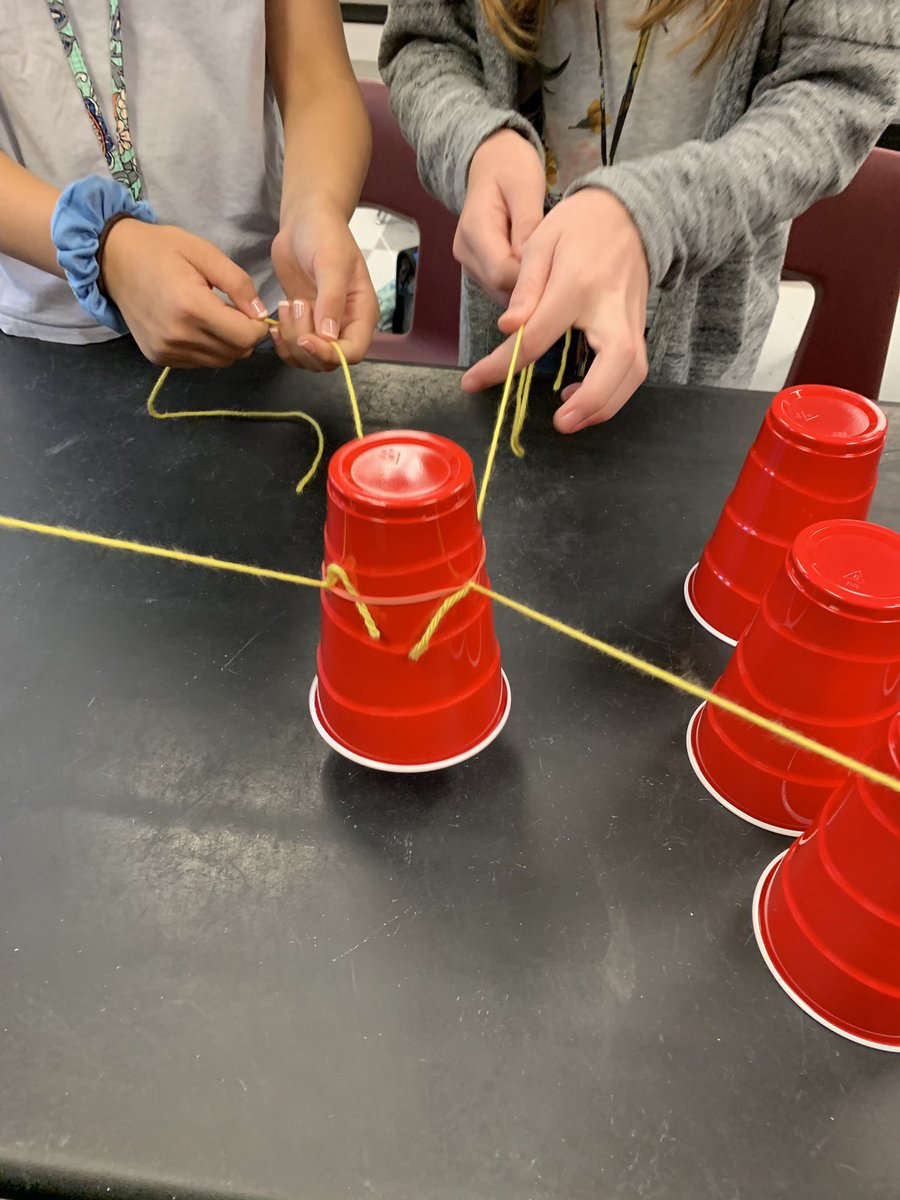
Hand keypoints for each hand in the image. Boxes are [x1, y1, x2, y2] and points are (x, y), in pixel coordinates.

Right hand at [100, 220, 269, 367]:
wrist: (112, 259)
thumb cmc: (161, 249)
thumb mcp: (204, 252)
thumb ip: (238, 283)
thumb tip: (261, 314)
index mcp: (191, 306)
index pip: (245, 337)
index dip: (258, 326)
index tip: (253, 311)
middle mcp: (178, 336)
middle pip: (236, 353)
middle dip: (244, 335)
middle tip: (234, 311)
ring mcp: (166, 350)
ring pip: (221, 361)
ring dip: (227, 343)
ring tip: (213, 316)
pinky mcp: (159, 358)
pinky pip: (200, 362)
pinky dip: (207, 348)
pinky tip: (196, 326)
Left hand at [270, 207, 377, 370]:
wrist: (305, 220)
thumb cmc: (325, 234)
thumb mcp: (332, 263)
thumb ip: (332, 299)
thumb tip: (329, 336)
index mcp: (361, 314)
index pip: (352, 352)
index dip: (330, 354)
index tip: (306, 339)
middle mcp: (345, 325)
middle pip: (328, 360)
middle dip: (305, 343)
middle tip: (296, 306)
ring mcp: (323, 326)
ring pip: (308, 358)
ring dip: (291, 340)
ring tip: (287, 306)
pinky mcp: (303, 322)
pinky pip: (293, 349)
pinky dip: (282, 342)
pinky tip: (278, 320)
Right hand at [454, 129, 545, 306]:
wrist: (490, 160)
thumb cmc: (511, 167)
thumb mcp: (526, 186)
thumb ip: (528, 225)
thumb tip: (531, 263)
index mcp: (474, 229)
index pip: (501, 273)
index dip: (530, 280)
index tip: (558, 271)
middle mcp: (465, 251)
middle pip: (500, 287)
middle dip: (530, 286)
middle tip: (561, 272)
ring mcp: (468, 261)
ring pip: (500, 291)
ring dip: (526, 287)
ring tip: (550, 268)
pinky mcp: (476, 267)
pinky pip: (499, 286)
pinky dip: (519, 284)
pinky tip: (537, 269)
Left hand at [461, 189, 649, 431]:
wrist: (630, 214)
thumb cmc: (578, 227)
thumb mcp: (541, 243)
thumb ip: (525, 287)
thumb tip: (508, 326)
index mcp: (578, 285)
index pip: (537, 337)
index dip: (502, 365)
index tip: (474, 382)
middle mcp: (611, 307)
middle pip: (616, 363)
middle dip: (591, 401)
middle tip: (560, 422)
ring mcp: (631, 320)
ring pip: (633, 373)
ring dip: (605, 405)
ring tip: (569, 418)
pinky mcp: (639, 329)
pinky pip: (633, 370)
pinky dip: (613, 394)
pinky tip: (583, 397)